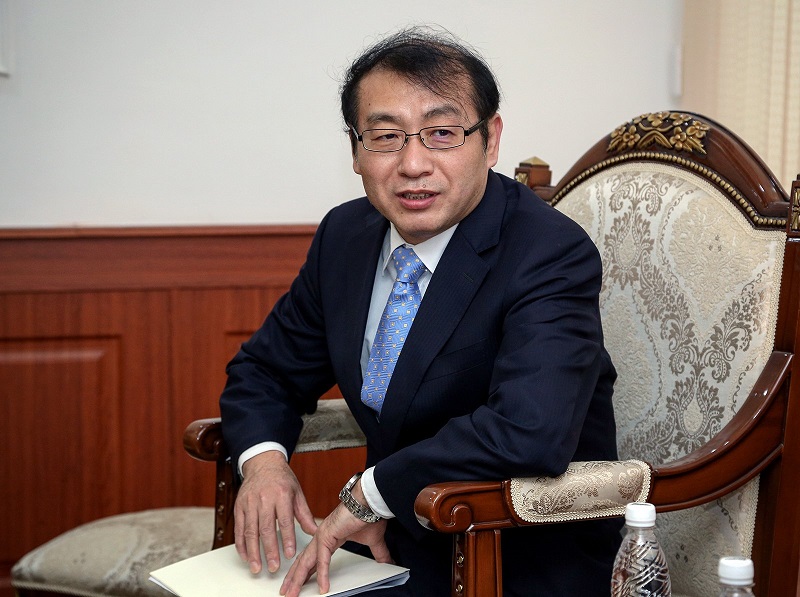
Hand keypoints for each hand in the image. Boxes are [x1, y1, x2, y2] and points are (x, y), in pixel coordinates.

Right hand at [234, 451, 317, 574]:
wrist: (263, 463)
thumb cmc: (282, 479)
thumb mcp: (297, 493)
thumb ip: (304, 514)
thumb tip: (314, 532)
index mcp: (281, 494)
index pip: (285, 520)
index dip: (287, 538)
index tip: (290, 554)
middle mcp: (264, 499)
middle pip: (265, 528)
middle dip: (269, 550)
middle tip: (273, 567)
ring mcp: (249, 503)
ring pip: (249, 531)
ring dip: (253, 552)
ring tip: (257, 567)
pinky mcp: (239, 507)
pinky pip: (238, 528)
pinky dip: (241, 544)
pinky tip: (246, 556)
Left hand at [279, 479, 390, 595]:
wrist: (370, 501)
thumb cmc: (370, 515)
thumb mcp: (373, 542)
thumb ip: (379, 554)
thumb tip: (389, 562)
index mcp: (329, 537)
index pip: (313, 558)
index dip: (305, 571)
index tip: (298, 582)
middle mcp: (322, 536)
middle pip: (304, 561)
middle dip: (294, 578)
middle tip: (287, 591)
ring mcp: (322, 536)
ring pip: (307, 562)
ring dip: (298, 579)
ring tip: (292, 593)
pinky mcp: (327, 535)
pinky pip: (323, 559)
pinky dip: (322, 574)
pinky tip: (322, 587)